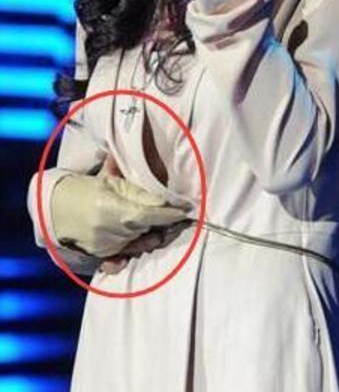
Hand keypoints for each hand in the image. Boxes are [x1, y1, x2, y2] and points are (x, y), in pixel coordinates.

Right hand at [50, 160, 186, 259]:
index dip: (168, 214)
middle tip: (179, 218)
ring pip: (137, 242)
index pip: (147, 214)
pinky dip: (134, 249)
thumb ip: (136, 190)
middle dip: (162, 223)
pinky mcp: (99, 255)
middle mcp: (107, 231)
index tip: (184, 211)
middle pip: (145, 229)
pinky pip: (123, 256)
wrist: (53, 206)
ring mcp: (103, 246)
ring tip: (161, 228)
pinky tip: (143, 244)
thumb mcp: (111, 182)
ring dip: (150, 234)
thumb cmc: (85, 189)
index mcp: (110, 209)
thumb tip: (162, 195)